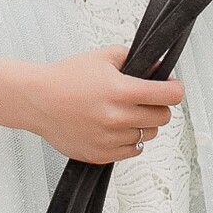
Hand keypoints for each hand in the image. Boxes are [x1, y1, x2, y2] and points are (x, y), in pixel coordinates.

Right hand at [0, 45, 183, 162]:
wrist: (37, 100)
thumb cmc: (66, 77)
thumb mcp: (103, 57)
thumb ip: (135, 59)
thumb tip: (159, 66)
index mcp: (121, 91)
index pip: (168, 96)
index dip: (175, 90)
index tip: (173, 87)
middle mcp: (117, 117)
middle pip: (162, 117)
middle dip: (159, 106)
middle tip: (148, 99)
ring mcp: (109, 139)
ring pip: (148, 135)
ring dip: (144, 124)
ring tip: (127, 113)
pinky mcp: (100, 155)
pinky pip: (132, 151)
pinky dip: (130, 141)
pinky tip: (118, 128)